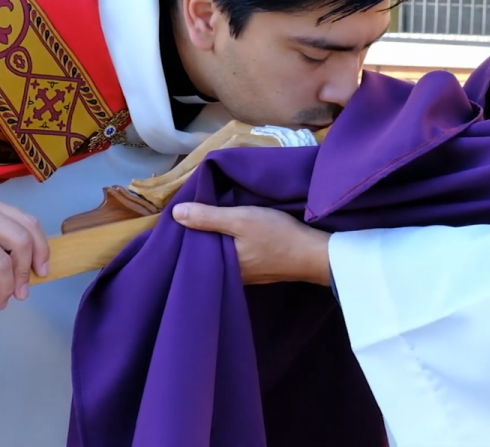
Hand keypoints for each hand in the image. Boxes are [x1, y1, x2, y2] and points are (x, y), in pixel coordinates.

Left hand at [172, 204, 331, 285]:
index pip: (192, 252)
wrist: (314, 254)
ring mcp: (245, 275)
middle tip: (190, 214)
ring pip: (221, 255)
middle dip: (199, 237)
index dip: (185, 234)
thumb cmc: (276, 235)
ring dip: (215, 240)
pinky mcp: (257, 270)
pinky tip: (230, 232)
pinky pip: (235, 257)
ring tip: (207, 219)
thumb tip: (175, 213)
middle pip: (206, 254)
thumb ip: (208, 217)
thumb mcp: (240, 219)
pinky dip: (230, 245)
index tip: (177, 218)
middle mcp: (229, 276)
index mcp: (220, 266)